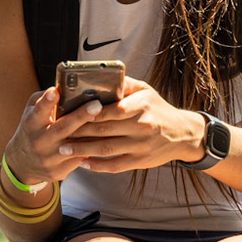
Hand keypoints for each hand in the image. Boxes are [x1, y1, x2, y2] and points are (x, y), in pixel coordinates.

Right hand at [1, 86, 99, 188]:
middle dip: (81, 116)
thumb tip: (65, 85)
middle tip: (97, 105)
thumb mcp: (32, 113)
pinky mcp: (59, 170)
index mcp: (32, 123)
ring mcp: (50, 157)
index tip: (55, 91)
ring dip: (93, 134)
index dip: (47, 101)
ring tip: (111, 122)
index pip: (39, 111)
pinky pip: (80, 158)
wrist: (24, 163)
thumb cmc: (33, 129)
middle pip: (63, 128)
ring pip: (76, 145)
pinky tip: (108, 139)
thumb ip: (44, 100)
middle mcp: (40, 141)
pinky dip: (94, 148)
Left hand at [62, 77, 207, 173]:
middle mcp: (142, 126)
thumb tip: (102, 76)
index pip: (111, 109)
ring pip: (106, 149)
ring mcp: (140, 146)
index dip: (89, 112)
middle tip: (58, 131)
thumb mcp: (146, 90)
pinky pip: (114, 165)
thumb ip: (125, 84)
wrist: (182, 134)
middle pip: (104, 129)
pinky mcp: (140, 162)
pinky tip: (82, 163)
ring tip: (63, 149)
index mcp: (141, 106)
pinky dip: (96, 165)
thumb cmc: (158, 109)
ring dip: (82, 150)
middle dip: (79, 131)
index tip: (70, 111)